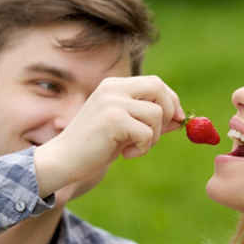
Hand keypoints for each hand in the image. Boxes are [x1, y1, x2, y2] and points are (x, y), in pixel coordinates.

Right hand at [34, 75, 183, 198]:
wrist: (63, 160)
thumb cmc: (94, 146)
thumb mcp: (125, 129)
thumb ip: (150, 121)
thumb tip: (180, 119)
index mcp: (113, 86)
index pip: (155, 83)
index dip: (171, 100)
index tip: (177, 118)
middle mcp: (113, 89)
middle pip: (158, 88)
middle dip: (169, 111)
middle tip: (159, 133)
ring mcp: (112, 102)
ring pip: (156, 113)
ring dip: (153, 136)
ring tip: (134, 147)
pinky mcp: (113, 120)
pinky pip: (147, 132)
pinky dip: (143, 147)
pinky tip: (125, 154)